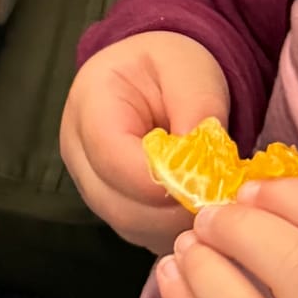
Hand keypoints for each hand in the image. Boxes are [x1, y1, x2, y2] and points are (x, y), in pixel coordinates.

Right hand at [59, 31, 231, 253]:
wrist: (158, 74)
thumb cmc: (172, 66)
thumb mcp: (191, 70)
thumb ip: (197, 111)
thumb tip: (203, 167)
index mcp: (89, 104)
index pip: (114, 159)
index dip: (161, 180)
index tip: (207, 183)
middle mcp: (78, 150)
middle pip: (118, 203)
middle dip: (172, 211)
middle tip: (219, 203)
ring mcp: (89, 182)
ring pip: (128, 224)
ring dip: (174, 224)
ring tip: (213, 205)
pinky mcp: (109, 204)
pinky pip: (138, 232)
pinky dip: (170, 229)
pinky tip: (198, 212)